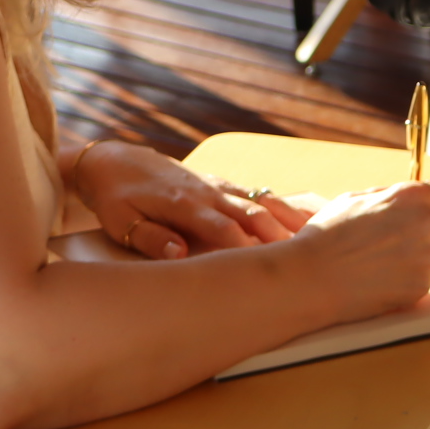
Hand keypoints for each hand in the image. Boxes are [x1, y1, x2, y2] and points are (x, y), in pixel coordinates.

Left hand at [75, 141, 310, 258]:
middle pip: (250, 213)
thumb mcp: (121, 221)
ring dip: (285, 218)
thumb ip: (150, 238)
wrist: (112, 160)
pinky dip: (277, 205)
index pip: (222, 228)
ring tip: (317, 235)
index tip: (268, 267)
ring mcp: (214, 185)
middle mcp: (206, 192)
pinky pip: (253, 194)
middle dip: (278, 233)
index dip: (245, 248)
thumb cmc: (115, 197)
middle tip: (308, 256)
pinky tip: (300, 216)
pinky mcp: (217, 183)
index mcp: (183, 204)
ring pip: (257, 201)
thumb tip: (179, 253)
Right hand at [293, 180, 429, 324]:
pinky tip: (389, 280)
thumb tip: (409, 200)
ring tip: (399, 266)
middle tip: (408, 245)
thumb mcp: (357, 199)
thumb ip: (392, 198)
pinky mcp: (422, 287)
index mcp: (413, 196)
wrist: (314, 278)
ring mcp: (427, 258)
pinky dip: (416, 282)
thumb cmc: (329, 235)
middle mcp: (428, 224)